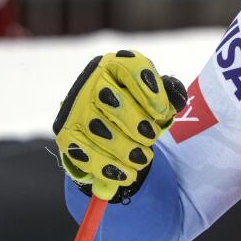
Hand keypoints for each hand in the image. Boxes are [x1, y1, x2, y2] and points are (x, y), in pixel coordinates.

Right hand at [53, 50, 186, 201]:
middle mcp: (92, 82)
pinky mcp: (67, 134)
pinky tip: (125, 174)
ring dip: (123, 148)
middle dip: (134, 122)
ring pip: (95, 128)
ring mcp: (76, 109)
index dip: (148, 90)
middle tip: (151, 138)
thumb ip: (167, 98)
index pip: (131, 68)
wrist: (107, 121)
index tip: (162, 112)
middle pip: (110, 99)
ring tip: (142, 160)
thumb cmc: (136, 105)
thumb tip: (174, 104)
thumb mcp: (153, 96)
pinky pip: (82, 152)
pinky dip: (106, 166)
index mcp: (117, 65)